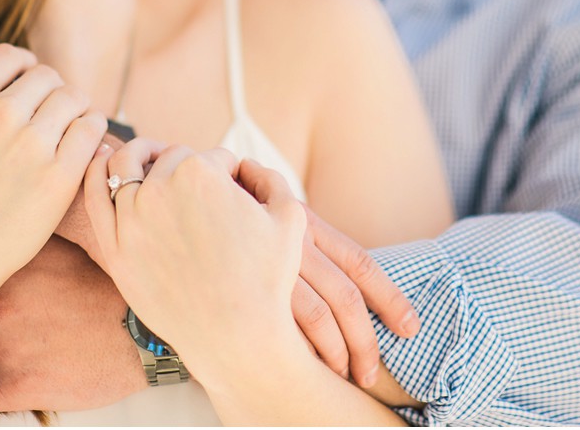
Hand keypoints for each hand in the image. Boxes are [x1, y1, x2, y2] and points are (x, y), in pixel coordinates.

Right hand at [0, 37, 105, 294]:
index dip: (22, 66)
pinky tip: (83, 143)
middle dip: (50, 89)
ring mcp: (32, 146)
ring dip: (75, 107)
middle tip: (50, 111)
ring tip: (69, 125)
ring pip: (73, 98)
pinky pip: (91, 129)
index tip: (27, 85)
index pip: (10, 56)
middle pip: (46, 76)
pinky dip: (92, 130)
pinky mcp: (59, 176)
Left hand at [84, 139, 305, 382]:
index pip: (213, 157)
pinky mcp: (114, 247)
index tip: (235, 197)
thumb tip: (245, 165)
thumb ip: (270, 178)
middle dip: (188, 169)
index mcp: (201, 173)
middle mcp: (160, 189)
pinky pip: (94, 196)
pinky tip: (104, 162)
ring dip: (141, 158)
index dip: (229, 174)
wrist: (236, 337)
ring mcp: (131, 218)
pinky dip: (96, 171)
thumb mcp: (290, 218)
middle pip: (170, 159)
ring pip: (126, 166)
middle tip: (200, 194)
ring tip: (150, 163)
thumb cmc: (266, 279)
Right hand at [238, 161, 419, 387]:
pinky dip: (298, 352)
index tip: (411, 328)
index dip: (390, 297)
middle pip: (345, 296)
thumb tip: (335, 268)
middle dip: (367, 340)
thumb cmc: (221, 212)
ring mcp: (263, 265)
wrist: (168, 201)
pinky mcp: (237, 287)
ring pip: (317, 317)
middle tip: (375, 373)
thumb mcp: (262, 209)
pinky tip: (304, 371)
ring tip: (346, 378)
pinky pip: (278, 326)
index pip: (360, 261)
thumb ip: (293, 232)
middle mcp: (289, 242)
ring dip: (337, 354)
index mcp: (303, 221)